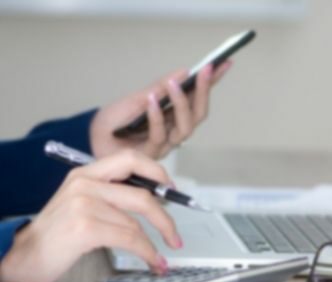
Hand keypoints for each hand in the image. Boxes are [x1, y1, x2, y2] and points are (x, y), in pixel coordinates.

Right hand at [0, 150, 181, 281]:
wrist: (21, 256)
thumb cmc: (55, 235)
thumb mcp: (81, 204)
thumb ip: (111, 197)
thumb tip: (153, 202)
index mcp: (85, 173)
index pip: (130, 159)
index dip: (156, 172)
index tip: (171, 190)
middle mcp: (85, 183)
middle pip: (142, 194)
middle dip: (165, 217)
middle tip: (175, 235)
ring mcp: (84, 204)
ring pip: (136, 222)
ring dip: (155, 244)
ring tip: (161, 258)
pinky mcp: (85, 227)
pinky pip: (130, 239)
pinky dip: (147, 253)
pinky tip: (152, 261)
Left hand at [89, 62, 231, 159]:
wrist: (93, 137)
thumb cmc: (117, 120)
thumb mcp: (140, 96)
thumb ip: (161, 87)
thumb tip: (184, 72)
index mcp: (174, 116)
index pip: (199, 98)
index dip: (212, 84)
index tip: (224, 64)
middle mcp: (174, 131)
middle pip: (198, 115)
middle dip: (204, 92)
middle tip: (206, 70)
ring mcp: (164, 144)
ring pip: (185, 128)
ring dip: (181, 104)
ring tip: (173, 84)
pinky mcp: (150, 153)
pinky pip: (159, 136)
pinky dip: (156, 116)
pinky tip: (152, 100)